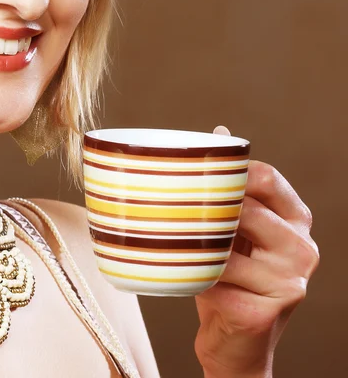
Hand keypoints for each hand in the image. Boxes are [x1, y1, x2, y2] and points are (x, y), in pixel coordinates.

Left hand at [194, 126, 319, 376]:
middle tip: (174, 210)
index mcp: (296, 220)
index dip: (229, 173)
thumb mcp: (235, 230)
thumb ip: (232, 187)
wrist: (237, 342)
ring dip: (194, 246)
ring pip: (223, 244)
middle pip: (245, 208)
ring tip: (178, 246)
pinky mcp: (265, 310)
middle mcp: (301, 248)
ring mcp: (288, 281)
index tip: (196, 175)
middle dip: (206, 211)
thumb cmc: (231, 277)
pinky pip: (213, 278)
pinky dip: (192, 276)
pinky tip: (187, 277)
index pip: (266, 177)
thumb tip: (219, 132)